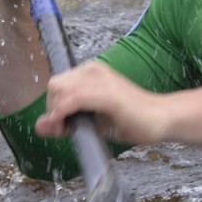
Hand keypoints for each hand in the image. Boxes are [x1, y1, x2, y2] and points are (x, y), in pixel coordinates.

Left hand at [36, 61, 166, 145]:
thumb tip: (39, 126)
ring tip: (68, 130)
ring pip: (60, 90)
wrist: (161, 119)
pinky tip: (65, 126)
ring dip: (57, 113)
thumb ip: (66, 120)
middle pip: (54, 86)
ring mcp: (101, 80)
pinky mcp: (108, 94)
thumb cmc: (131, 119)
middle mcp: (94, 71)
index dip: (52, 106)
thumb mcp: (91, 121)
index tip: (60, 127)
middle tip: (64, 130)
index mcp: (91, 73)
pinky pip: (74, 99)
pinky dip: (63, 112)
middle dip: (52, 109)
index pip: (57, 85)